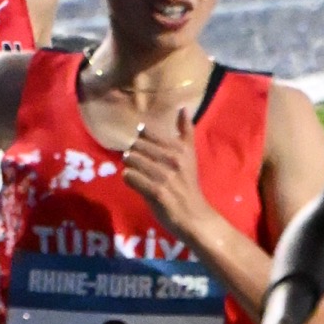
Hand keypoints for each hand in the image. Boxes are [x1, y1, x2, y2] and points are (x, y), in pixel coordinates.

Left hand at [122, 104, 209, 246]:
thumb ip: (185, 131)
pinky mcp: (156, 192)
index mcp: (179, 148)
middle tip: (137, 164)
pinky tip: (134, 183)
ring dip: (129, 167)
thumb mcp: (190, 155)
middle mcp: (172, 160)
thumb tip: (183, 107)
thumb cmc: (188, 185)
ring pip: (131, 161)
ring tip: (136, 173)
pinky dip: (129, 179)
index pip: (146, 133)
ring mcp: (164, 176)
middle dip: (133, 154)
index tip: (144, 150)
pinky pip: (131, 177)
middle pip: (136, 146)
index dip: (140, 140)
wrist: (194, 216)